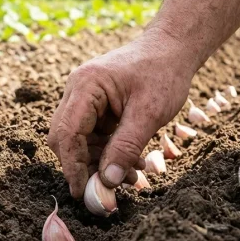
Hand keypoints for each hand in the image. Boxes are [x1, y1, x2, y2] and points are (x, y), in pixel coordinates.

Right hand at [48, 30, 195, 198]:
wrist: (173, 49)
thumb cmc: (163, 73)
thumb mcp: (149, 113)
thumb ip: (126, 147)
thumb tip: (107, 181)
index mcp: (86, 85)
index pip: (67, 133)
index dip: (73, 166)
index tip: (83, 191)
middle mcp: (78, 90)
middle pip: (66, 138)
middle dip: (85, 166)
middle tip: (108, 189)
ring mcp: (85, 98)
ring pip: (80, 141)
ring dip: (101, 162)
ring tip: (132, 176)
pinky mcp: (96, 106)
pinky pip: (94, 136)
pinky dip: (109, 152)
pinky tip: (132, 163)